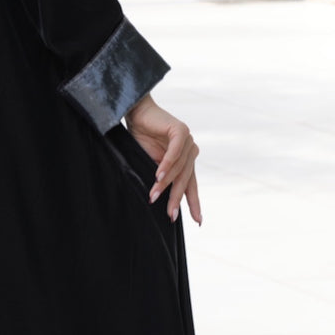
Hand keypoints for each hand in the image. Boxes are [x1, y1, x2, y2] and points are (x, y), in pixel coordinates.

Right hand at [124, 93, 201, 225]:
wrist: (135, 113)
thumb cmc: (141, 138)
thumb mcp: (151, 163)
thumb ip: (161, 178)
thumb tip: (160, 201)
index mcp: (186, 160)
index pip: (191, 185)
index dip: (194, 203)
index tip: (198, 221)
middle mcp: (190, 151)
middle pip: (185, 179)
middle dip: (176, 198)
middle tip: (170, 215)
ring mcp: (187, 141)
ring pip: (178, 168)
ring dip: (165, 184)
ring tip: (153, 195)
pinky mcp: (181, 131)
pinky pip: (175, 153)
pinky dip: (166, 165)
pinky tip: (158, 176)